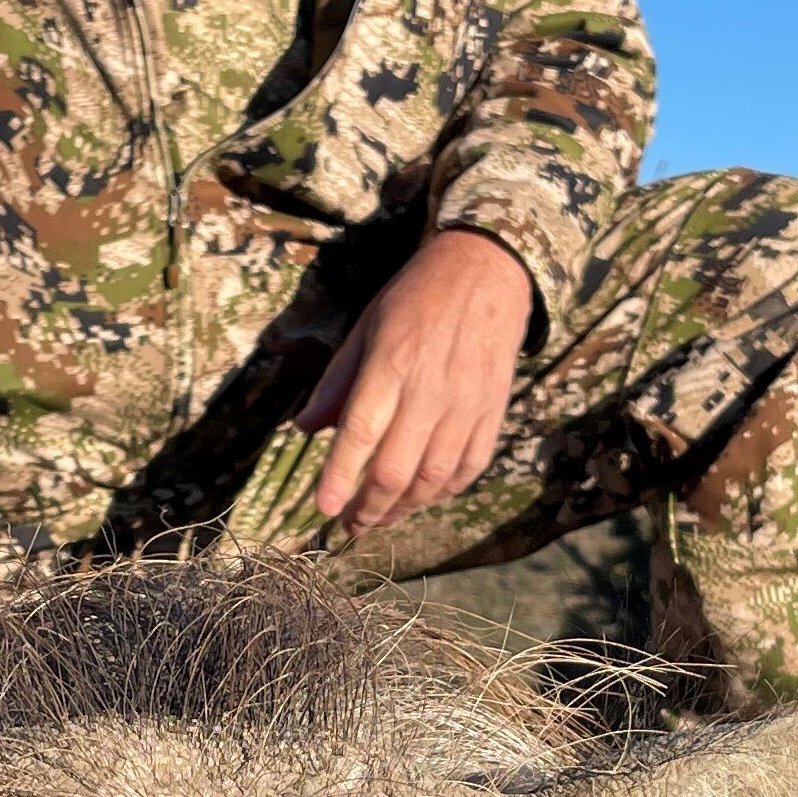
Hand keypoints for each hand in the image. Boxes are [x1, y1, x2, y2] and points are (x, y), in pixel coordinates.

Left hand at [297, 227, 535, 533]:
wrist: (488, 270)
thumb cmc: (416, 296)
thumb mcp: (366, 327)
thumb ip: (337, 382)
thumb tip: (304, 428)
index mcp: (391, 365)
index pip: (360, 434)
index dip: (339, 477)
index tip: (324, 509)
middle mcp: (429, 391)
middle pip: (395, 469)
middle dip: (369, 509)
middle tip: (349, 526)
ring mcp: (466, 405)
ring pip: (433, 479)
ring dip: (404, 508)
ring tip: (381, 518)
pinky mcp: (492, 412)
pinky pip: (468, 468)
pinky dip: (444, 493)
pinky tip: (423, 497)